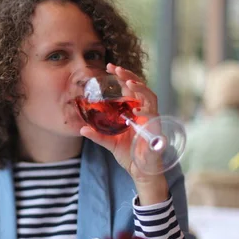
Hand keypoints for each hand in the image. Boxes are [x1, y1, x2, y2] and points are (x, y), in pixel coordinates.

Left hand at [80, 64, 168, 203]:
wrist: (140, 171)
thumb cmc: (129, 155)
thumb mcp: (109, 143)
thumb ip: (98, 135)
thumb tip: (81, 129)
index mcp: (134, 111)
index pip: (129, 89)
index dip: (122, 77)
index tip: (109, 67)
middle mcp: (144, 112)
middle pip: (140, 87)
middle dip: (129, 76)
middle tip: (115, 68)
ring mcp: (152, 119)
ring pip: (150, 96)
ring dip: (140, 88)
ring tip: (128, 82)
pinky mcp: (157, 128)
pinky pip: (154, 115)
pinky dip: (145, 110)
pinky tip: (136, 109)